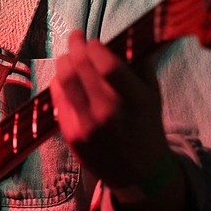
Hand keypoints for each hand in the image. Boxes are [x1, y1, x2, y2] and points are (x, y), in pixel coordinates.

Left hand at [51, 30, 169, 189]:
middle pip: (80, 67)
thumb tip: (119, 37)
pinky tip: (67, 78)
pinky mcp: (70, 135)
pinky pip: (58, 98)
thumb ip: (137, 66)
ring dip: (64, 60)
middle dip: (76, 45)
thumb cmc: (146, 126)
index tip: (94, 40)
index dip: (96, 47)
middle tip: (76, 37)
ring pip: (63, 79)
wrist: (139, 173)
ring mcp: (86, 126)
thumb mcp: (152, 95)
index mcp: (135, 102)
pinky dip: (60, 82)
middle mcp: (109, 114)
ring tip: (70, 55)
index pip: (108, 66)